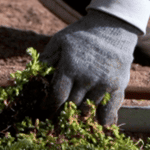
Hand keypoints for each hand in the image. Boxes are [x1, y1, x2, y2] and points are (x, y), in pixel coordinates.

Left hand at [41, 9, 139, 124]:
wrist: (113, 27)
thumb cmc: (81, 35)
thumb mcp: (59, 41)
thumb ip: (46, 60)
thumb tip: (32, 78)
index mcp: (70, 66)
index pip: (57, 96)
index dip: (48, 108)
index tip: (43, 112)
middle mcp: (87, 77)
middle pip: (71, 105)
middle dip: (61, 114)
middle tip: (53, 120)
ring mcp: (104, 83)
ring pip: (88, 109)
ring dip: (78, 116)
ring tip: (71, 119)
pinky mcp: (118, 86)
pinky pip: (109, 110)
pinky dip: (102, 119)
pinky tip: (96, 122)